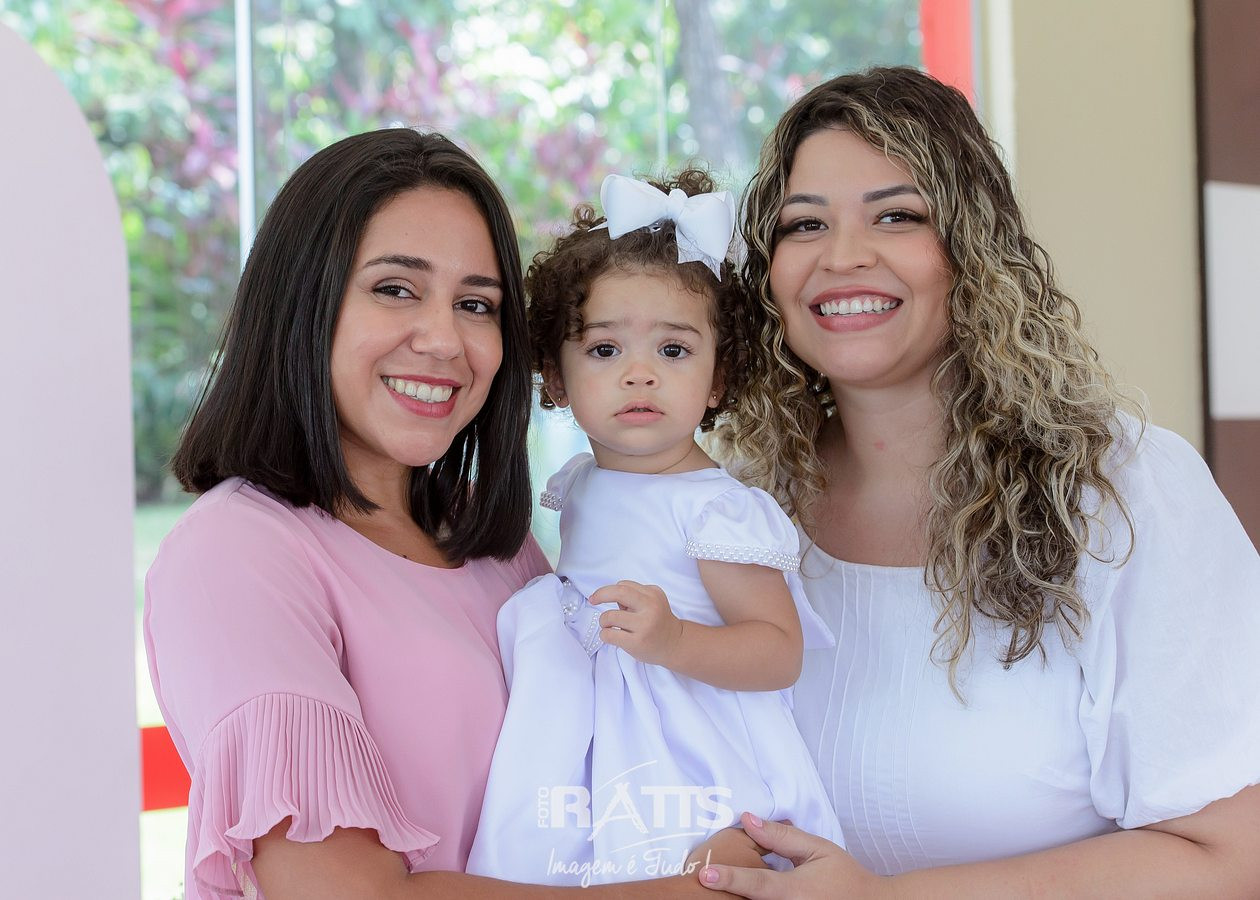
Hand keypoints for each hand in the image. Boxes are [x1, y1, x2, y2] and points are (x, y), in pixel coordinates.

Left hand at [589, 580, 682, 666]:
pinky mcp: (637, 642)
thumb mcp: (652, 602)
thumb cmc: (658, 622)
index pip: (624, 585)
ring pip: (610, 616)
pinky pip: (609, 634)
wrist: (675, 644)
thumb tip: (608, 596)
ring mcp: (644, 625)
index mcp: (653, 594)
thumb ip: (633, 596)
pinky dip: (604, 634)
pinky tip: (611, 636)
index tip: (600, 596)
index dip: (609, 591)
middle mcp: (650, 607)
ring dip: (603, 621)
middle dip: (601, 594)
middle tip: (593, 600)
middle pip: (619, 592)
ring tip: (609, 626)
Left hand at [698, 813, 886, 898]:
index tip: (705, 874)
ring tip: (717, 883)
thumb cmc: (842, 875)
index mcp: (795, 891)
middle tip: (699, 878)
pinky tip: (736, 892)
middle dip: (725, 893)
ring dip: (734, 898)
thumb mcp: (817, 849)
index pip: (757, 884)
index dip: (730, 878)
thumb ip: (781, 837)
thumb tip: (748, 819)